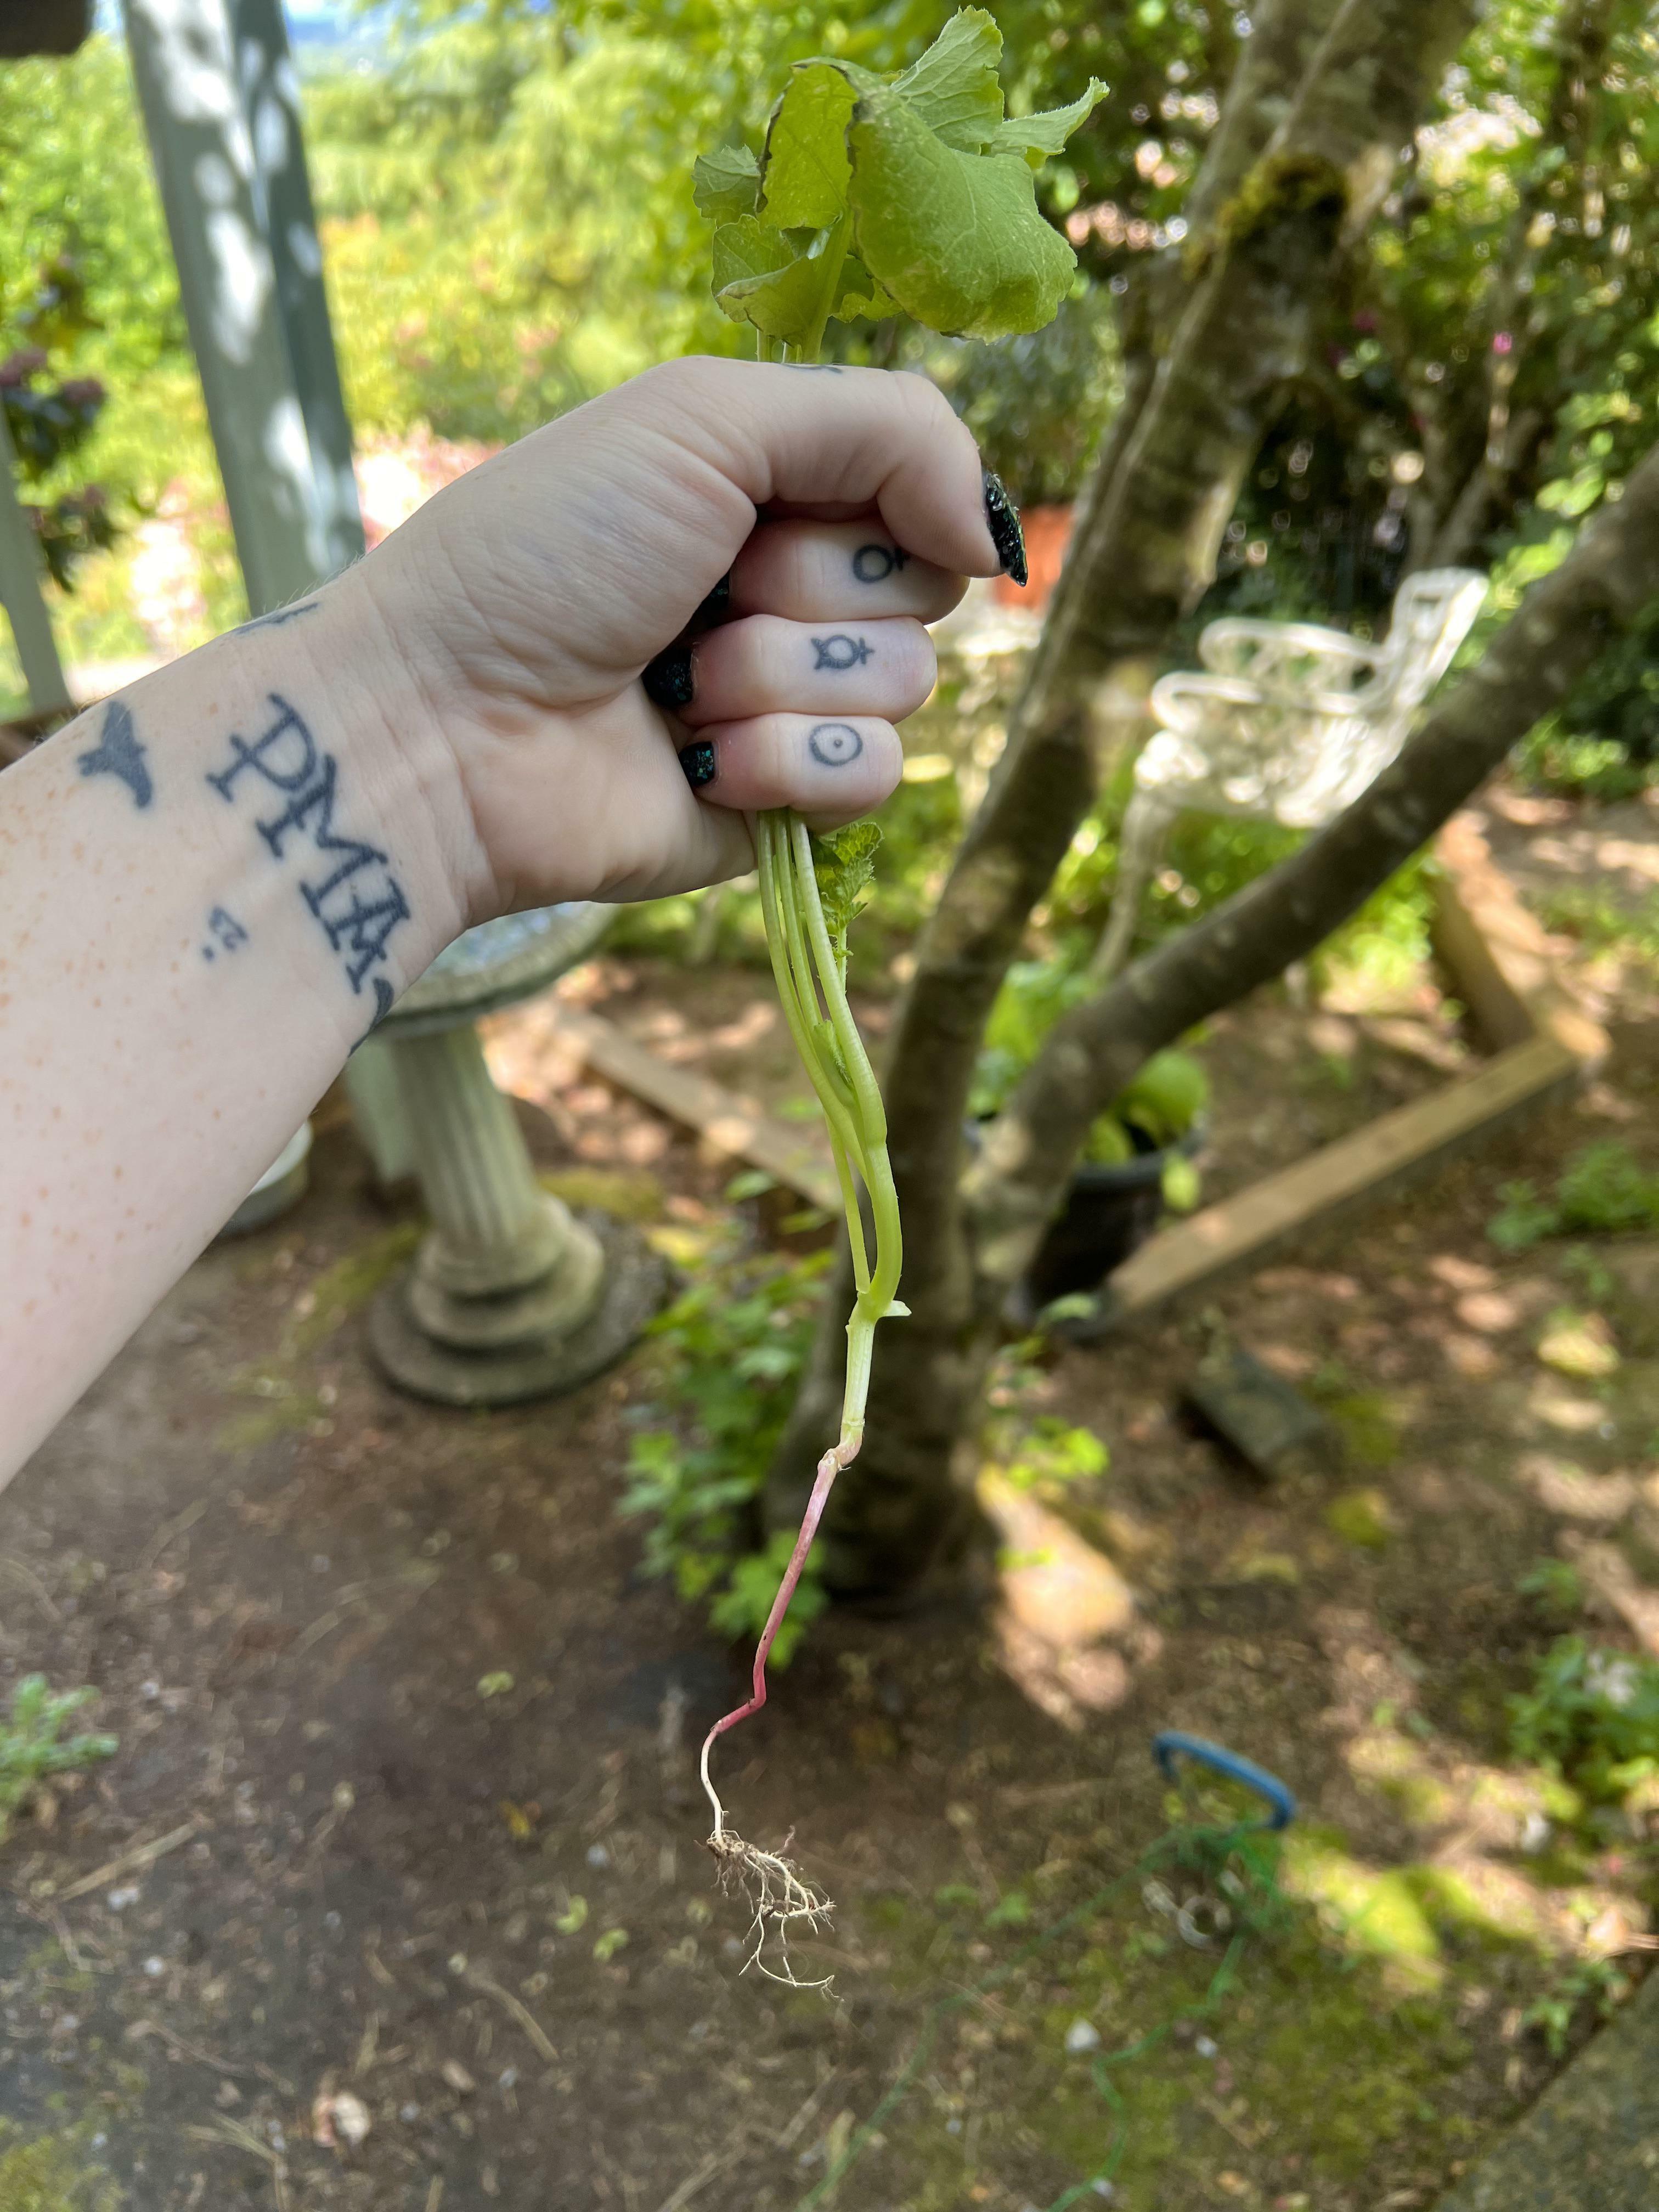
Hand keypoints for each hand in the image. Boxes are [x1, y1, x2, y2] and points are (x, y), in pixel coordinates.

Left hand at [341, 357, 1018, 919]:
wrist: (444, 722)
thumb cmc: (544, 554)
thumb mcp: (702, 419)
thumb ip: (886, 428)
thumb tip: (996, 543)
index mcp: (770, 493)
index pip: (920, 488)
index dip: (876, 499)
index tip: (770, 505)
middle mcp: (788, 595)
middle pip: (923, 589)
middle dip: (807, 589)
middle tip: (697, 596)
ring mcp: (787, 704)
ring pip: (902, 686)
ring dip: (776, 677)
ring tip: (673, 686)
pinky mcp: (781, 805)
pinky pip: (871, 777)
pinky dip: (781, 762)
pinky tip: (694, 761)